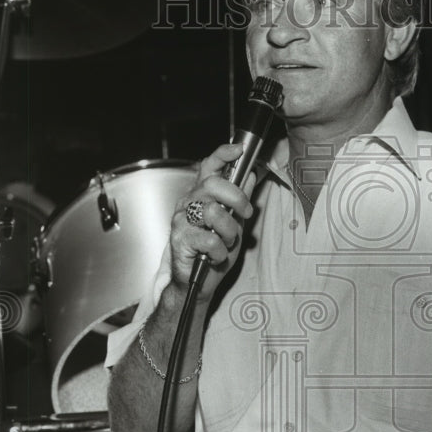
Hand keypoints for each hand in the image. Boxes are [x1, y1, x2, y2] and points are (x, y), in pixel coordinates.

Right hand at [169, 143, 255, 298]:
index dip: (223, 154)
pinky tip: (216, 256)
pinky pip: (210, 239)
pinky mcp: (180, 239)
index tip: (239, 150)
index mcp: (200, 195)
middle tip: (244, 215)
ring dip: (229, 231)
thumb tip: (251, 175)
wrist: (197, 281)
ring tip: (226, 243)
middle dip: (236, 199)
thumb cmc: (213, 251)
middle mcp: (188, 203)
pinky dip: (220, 251)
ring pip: (213, 212)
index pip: (209, 166)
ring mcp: (181, 220)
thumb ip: (239, 201)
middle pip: (213, 185)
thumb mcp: (233, 223)